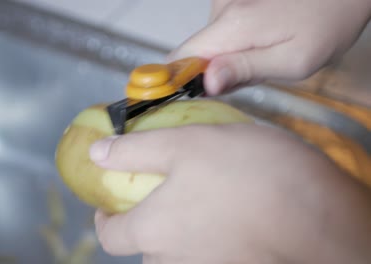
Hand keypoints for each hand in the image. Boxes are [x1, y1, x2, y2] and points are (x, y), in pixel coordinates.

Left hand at [90, 124, 370, 263]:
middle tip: (168, 194)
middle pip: (146, 248)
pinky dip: (212, 239)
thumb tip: (97, 153)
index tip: (112, 202)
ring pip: (180, 254)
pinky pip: (211, 256)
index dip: (105, 218)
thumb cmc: (248, 174)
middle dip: (149, 223)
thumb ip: (134, 151)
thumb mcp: (185, 144)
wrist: (318, 216)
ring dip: (183, 232)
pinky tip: (233, 216)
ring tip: (205, 201)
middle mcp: (173, 262)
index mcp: (152, 232)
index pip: (108, 236)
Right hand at [169, 0, 370, 94]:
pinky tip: (260, 44)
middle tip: (243, 81)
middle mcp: (223, 10)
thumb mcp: (293, 61)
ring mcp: (226, 3)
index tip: (184, 100)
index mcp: (233, 27)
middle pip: (192, 53)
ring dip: (225, 60)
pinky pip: (219, 32)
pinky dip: (234, 45)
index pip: (178, 58)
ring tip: (261, 59)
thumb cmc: (326, 25)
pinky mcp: (233, 2)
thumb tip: (207, 83)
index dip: (176, 82)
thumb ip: (245, 71)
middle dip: (209, 74)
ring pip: (207, 44)